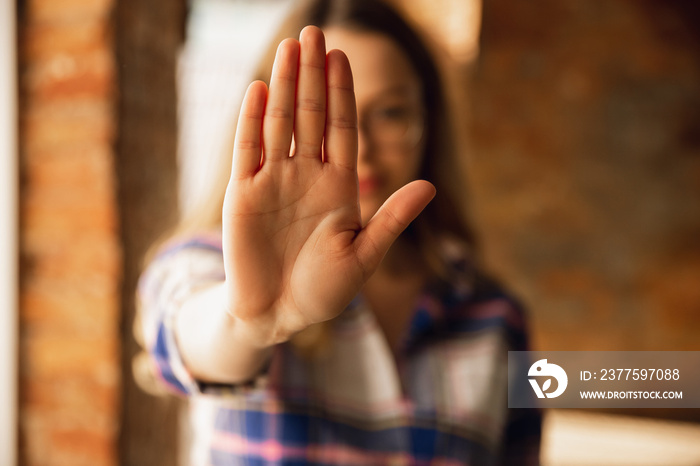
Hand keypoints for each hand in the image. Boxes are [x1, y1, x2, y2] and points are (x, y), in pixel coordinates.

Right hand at [222, 26, 434, 346]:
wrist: (278, 316)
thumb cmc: (324, 291)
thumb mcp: (364, 256)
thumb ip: (391, 219)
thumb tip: (429, 186)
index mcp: (338, 186)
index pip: (341, 128)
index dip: (343, 92)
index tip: (342, 55)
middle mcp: (306, 176)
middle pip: (311, 115)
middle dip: (313, 75)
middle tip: (314, 32)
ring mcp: (273, 182)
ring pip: (279, 123)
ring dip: (285, 86)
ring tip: (289, 48)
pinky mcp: (242, 194)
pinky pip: (247, 149)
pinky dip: (252, 120)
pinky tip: (259, 89)